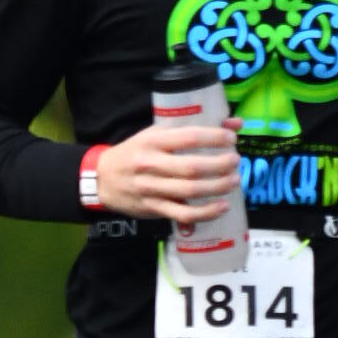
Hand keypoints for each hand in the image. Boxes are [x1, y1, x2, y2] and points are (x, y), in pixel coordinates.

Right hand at [96, 118, 242, 224]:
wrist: (102, 179)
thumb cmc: (135, 153)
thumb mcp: (155, 135)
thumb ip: (189, 131)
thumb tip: (232, 124)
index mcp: (153, 141)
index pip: (188, 137)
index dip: (214, 138)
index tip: (231, 138)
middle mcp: (151, 164)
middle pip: (192, 167)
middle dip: (220, 165)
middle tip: (235, 161)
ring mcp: (151, 189)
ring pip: (190, 191)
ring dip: (217, 187)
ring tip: (234, 180)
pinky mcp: (154, 208)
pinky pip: (183, 213)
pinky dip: (206, 212)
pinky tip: (222, 207)